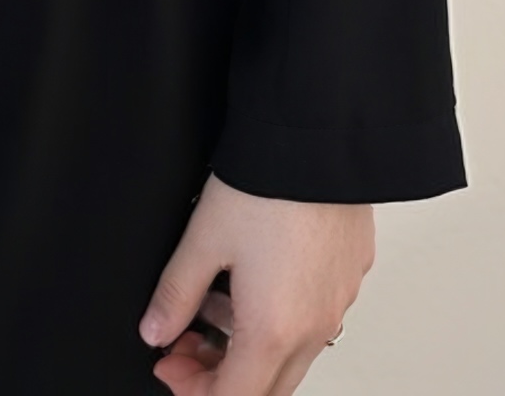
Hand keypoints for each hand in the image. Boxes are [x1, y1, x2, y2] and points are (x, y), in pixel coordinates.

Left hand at [140, 178, 373, 394]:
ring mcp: (338, 303)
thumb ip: (175, 293)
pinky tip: (254, 276)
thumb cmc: (268, 182)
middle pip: (267, 387)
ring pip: (291, 354)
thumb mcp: (203, 238)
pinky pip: (314, 318)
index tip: (169, 365)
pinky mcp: (350, 275)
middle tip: (185, 343)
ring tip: (214, 300)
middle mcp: (315, 327)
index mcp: (274, 330)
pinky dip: (280, 316)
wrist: (320, 135)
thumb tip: (154, 329)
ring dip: (248, 346)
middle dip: (220, 376)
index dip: (195, 392)